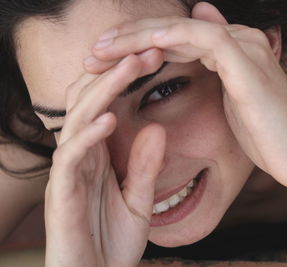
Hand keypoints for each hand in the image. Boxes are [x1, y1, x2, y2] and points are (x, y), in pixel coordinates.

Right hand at [45, 52, 165, 266]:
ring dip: (104, 92)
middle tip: (150, 52)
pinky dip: (88, 136)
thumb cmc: (112, 242)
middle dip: (118, 74)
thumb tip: (156, 128)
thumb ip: (145, 166)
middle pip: (91, 103)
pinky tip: (109, 119)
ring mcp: (69, 173)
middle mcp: (80, 157)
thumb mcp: (139, 200)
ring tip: (131, 67)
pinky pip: (70, 158)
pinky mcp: (61, 194)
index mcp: (98, 155)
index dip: (128, 81)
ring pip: (77, 119)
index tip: (157, 60)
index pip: (107, 106)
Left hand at [84, 2, 286, 190]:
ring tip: (100, 50)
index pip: (177, 39)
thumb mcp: (233, 104)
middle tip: (93, 51)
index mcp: (233, 51)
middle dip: (128, 38)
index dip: (139, 46)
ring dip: (137, 37)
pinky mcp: (247, 63)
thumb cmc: (266, 136)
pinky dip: (168, 39)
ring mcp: (245, 48)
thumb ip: (216, 76)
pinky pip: (203, 40)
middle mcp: (239, 41)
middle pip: (173, 30)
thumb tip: (199, 60)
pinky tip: (138, 47)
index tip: (106, 61)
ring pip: (181, 29)